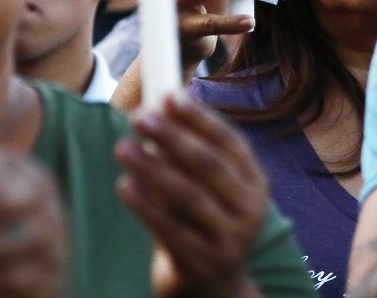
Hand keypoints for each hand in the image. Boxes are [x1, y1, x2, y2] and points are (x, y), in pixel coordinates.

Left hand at [115, 94, 266, 297]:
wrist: (211, 287)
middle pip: (210, 166)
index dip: (199, 118)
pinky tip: (123, 186)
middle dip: (173, 138)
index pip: (230, 142)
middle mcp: (249, 210)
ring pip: (189, 197)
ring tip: (122, 148)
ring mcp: (229, 240)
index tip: (168, 96)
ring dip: (153, 168)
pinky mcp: (202, 264)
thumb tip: (159, 102)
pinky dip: (145, 206)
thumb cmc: (200, 222)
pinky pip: (170, 230)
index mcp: (254, 183)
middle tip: (139, 117)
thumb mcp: (204, 188)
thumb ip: (187, 152)